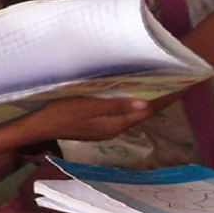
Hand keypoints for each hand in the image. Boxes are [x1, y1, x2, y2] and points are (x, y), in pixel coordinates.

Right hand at [13, 96, 152, 143]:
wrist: (40, 127)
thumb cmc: (62, 113)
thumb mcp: (88, 106)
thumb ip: (116, 106)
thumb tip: (145, 104)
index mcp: (114, 125)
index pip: (144, 112)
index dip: (158, 100)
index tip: (173, 86)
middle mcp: (113, 130)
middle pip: (138, 114)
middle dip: (151, 100)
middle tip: (164, 82)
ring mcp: (103, 130)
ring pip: (127, 115)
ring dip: (137, 103)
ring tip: (148, 86)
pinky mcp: (95, 127)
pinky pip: (117, 115)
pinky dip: (125, 105)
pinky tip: (123, 96)